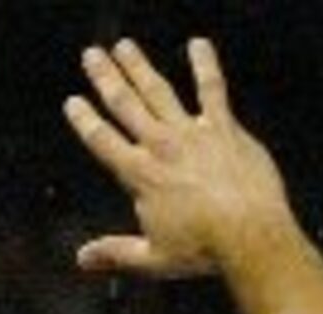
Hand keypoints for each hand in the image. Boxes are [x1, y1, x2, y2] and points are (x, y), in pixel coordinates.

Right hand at [62, 38, 299, 281]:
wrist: (250, 234)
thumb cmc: (204, 250)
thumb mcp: (154, 258)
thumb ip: (116, 252)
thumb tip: (82, 259)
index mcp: (140, 175)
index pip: (102, 140)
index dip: (85, 120)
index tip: (73, 102)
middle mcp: (161, 146)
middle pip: (125, 105)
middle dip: (105, 78)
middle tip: (91, 55)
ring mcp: (191, 133)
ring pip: (158, 90)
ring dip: (139, 66)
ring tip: (124, 46)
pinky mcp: (223, 127)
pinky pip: (212, 89)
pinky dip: (204, 65)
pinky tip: (198, 45)